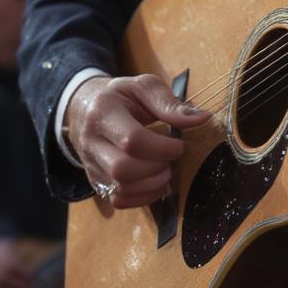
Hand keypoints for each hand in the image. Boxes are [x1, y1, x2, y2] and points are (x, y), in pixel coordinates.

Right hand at [65, 74, 210, 208]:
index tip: (178, 145)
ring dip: (152, 185)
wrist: (85, 109)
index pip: (131, 140)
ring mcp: (91, 165)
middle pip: (123, 169)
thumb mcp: (144, 87)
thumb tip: (202, 119)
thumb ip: (170, 103)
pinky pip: (119, 200)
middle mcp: (91, 142)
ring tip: (166, 170)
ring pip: (120, 189)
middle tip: (171, 159)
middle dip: (156, 168)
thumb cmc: (121, 96)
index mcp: (104, 112)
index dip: (162, 148)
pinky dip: (143, 197)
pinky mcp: (96, 182)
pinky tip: (156, 182)